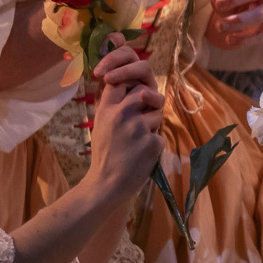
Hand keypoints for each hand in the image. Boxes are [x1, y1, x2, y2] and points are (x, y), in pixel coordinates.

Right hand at [78, 43, 166, 201]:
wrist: (107, 184)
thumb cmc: (106, 153)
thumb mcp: (102, 123)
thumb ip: (115, 103)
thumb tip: (135, 84)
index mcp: (106, 108)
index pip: (120, 80)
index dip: (128, 79)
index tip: (131, 88)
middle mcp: (121, 114)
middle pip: (144, 91)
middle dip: (148, 103)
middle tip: (140, 119)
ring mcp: (137, 127)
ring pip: (157, 112)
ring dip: (152, 125)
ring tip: (137, 141)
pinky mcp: (151, 142)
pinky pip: (160, 134)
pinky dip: (154, 144)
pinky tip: (141, 155)